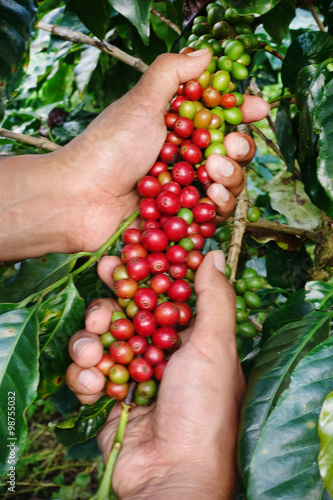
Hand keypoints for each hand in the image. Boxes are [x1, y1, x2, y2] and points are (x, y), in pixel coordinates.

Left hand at [1, 49, 265, 260]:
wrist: (79, 198)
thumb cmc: (107, 148)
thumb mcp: (140, 102)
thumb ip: (171, 73)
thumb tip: (205, 53)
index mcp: (175, 128)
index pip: (217, 118)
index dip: (240, 112)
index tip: (257, 108)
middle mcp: (182, 158)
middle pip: (229, 154)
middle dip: (239, 149)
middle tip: (230, 148)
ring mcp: (181, 190)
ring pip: (226, 185)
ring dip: (230, 179)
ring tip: (212, 175)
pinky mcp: (179, 218)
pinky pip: (211, 214)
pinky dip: (218, 206)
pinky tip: (211, 198)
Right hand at [66, 251, 244, 499]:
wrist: (173, 474)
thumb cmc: (204, 407)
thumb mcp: (214, 346)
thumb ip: (213, 297)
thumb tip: (214, 254)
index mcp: (187, 338)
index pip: (159, 294)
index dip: (141, 273)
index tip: (122, 256)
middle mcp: (158, 353)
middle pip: (124, 312)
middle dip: (108, 302)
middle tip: (100, 286)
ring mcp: (132, 375)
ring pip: (100, 340)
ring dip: (90, 342)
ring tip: (93, 355)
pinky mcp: (110, 397)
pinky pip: (87, 374)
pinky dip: (85, 377)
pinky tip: (94, 387)